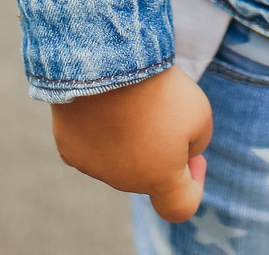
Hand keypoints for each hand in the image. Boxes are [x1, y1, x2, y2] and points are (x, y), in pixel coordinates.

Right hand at [51, 68, 213, 222]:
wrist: (105, 62)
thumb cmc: (157, 88)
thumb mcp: (199, 113)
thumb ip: (197, 142)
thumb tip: (181, 152)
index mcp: (159, 179)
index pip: (180, 207)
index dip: (195, 185)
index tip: (196, 157)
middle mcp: (125, 181)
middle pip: (148, 174)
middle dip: (160, 150)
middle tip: (162, 109)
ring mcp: (93, 167)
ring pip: (118, 158)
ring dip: (129, 139)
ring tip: (130, 99)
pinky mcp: (69, 148)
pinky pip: (91, 144)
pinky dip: (100, 129)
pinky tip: (102, 102)